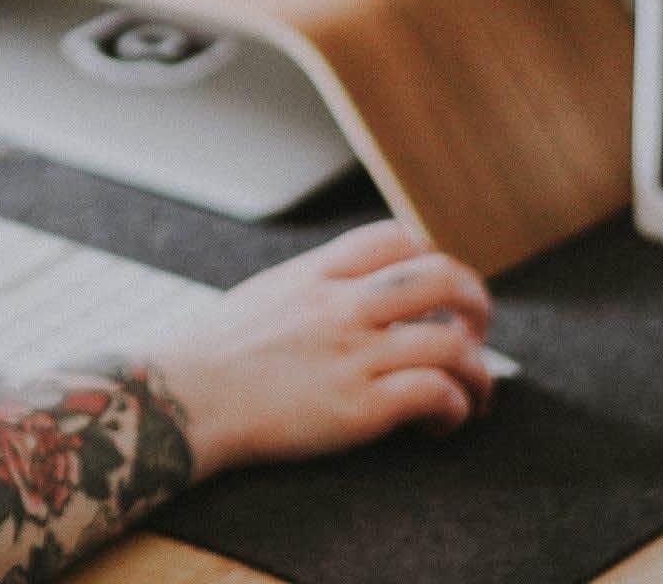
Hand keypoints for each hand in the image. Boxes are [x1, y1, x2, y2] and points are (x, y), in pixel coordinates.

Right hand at [146, 220, 492, 476]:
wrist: (183, 399)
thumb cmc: (213, 357)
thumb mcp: (266, 295)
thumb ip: (312, 288)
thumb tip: (348, 293)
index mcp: (318, 274)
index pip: (398, 238)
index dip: (430, 259)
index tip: (434, 294)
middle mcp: (343, 305)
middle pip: (443, 277)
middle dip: (476, 304)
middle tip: (476, 332)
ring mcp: (353, 354)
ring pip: (452, 345)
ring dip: (479, 373)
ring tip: (474, 395)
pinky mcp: (359, 407)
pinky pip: (435, 394)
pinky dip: (454, 409)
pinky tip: (440, 423)